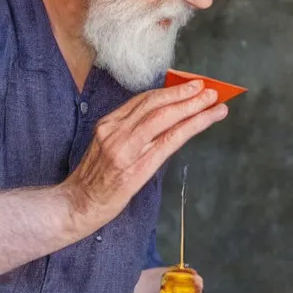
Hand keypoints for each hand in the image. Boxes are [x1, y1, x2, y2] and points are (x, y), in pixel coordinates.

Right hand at [63, 81, 227, 229]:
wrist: (78, 206)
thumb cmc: (94, 181)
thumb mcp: (105, 149)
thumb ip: (129, 134)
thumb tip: (162, 123)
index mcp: (108, 124)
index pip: (143, 100)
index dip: (168, 91)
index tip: (188, 86)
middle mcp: (116, 131)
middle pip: (155, 104)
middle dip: (184, 93)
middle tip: (207, 88)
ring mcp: (126, 148)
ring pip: (165, 118)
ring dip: (193, 107)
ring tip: (214, 101)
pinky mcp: (138, 166)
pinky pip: (170, 140)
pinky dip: (192, 126)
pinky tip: (206, 120)